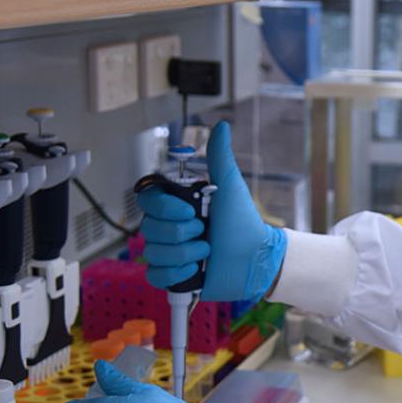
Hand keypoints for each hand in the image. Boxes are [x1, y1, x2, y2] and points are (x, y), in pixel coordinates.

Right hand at [137, 121, 287, 301]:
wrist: (255, 257)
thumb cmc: (243, 222)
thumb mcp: (230, 187)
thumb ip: (220, 157)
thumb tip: (221, 126)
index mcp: (176, 205)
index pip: (147, 201)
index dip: (165, 209)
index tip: (190, 211)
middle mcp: (169, 227)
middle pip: (149, 229)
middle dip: (181, 233)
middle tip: (205, 231)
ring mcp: (169, 251)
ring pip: (154, 253)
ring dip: (185, 254)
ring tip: (207, 251)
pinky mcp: (172, 276)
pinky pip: (156, 276)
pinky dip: (177, 274)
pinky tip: (196, 269)